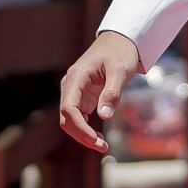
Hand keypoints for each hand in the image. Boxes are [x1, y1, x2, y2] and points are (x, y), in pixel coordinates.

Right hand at [59, 30, 143, 151]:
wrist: (120, 40)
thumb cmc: (120, 52)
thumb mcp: (120, 70)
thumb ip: (112, 92)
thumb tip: (104, 116)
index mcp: (76, 78)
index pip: (69, 108)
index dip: (80, 127)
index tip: (96, 140)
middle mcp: (71, 86)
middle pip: (67, 117)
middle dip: (81, 135)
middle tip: (102, 146)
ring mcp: (75, 91)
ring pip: (71, 119)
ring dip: (83, 134)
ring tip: (102, 144)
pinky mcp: (82, 96)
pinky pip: (79, 116)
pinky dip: (86, 128)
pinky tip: (98, 135)